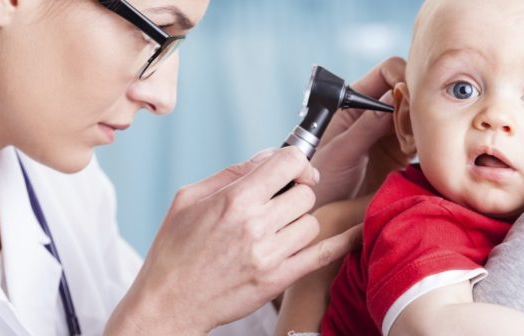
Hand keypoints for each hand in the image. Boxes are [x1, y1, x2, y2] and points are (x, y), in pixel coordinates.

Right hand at [105, 147, 361, 334]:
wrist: (168, 303)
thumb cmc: (174, 250)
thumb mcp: (189, 198)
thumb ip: (233, 172)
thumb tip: (269, 156)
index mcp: (234, 200)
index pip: (289, 161)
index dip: (295, 160)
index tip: (292, 168)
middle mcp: (256, 225)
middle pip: (306, 193)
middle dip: (296, 192)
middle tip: (281, 201)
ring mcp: (270, 254)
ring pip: (312, 221)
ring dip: (300, 220)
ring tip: (279, 227)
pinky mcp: (279, 279)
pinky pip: (324, 254)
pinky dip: (343, 240)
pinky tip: (355, 230)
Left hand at [310, 57, 409, 208]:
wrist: (322, 210)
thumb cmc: (320, 179)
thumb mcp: (341, 152)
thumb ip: (366, 126)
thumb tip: (393, 97)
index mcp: (354, 101)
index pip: (386, 72)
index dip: (402, 78)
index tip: (409, 98)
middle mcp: (373, 111)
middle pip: (407, 90)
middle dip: (416, 102)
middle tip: (415, 125)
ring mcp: (388, 131)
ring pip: (418, 114)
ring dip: (421, 125)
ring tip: (412, 144)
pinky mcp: (400, 152)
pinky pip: (420, 139)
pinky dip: (425, 143)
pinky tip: (416, 154)